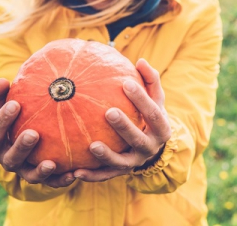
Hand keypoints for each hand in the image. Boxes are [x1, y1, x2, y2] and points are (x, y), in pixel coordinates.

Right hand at [0, 78, 75, 187]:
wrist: (31, 140)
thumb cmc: (18, 117)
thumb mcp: (8, 106)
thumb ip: (1, 94)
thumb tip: (0, 80)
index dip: (2, 121)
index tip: (15, 104)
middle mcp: (8, 160)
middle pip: (10, 157)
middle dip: (21, 146)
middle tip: (34, 133)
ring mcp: (25, 171)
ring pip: (30, 175)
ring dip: (40, 170)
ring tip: (52, 163)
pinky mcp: (43, 179)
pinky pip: (53, 183)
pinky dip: (61, 180)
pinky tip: (74, 174)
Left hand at [73, 58, 171, 181]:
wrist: (153, 148)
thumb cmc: (149, 116)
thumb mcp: (156, 100)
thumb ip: (150, 81)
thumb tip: (141, 60)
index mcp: (161, 128)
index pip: (153, 112)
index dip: (141, 99)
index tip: (125, 83)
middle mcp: (150, 147)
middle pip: (138, 138)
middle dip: (124, 126)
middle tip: (108, 112)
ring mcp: (135, 162)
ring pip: (122, 161)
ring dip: (107, 154)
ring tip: (92, 145)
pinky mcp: (121, 173)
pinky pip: (105, 175)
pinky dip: (91, 175)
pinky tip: (75, 171)